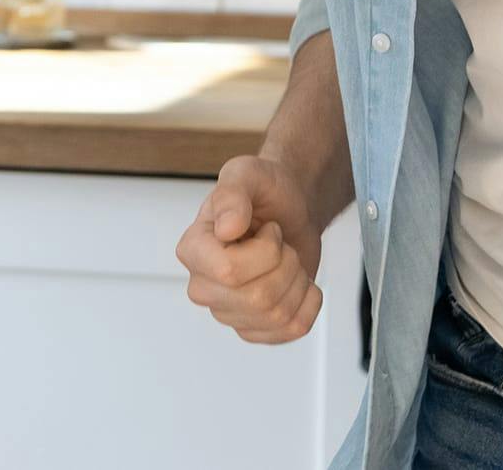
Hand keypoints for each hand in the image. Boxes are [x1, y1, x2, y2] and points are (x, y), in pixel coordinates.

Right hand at [177, 155, 323, 344]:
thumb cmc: (265, 190)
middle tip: (281, 242)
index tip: (269, 229)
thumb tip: (226, 229)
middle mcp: (204, 285)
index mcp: (194, 249)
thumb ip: (232, 194)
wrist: (290, 208)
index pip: (229, 272)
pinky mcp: (253, 328)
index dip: (265, 251)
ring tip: (287, 257)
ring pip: (278, 315)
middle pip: (259, 298)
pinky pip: (292, 330)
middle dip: (287, 263)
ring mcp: (228, 311)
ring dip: (298, 279)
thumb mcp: (247, 174)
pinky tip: (298, 280)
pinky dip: (309, 302)